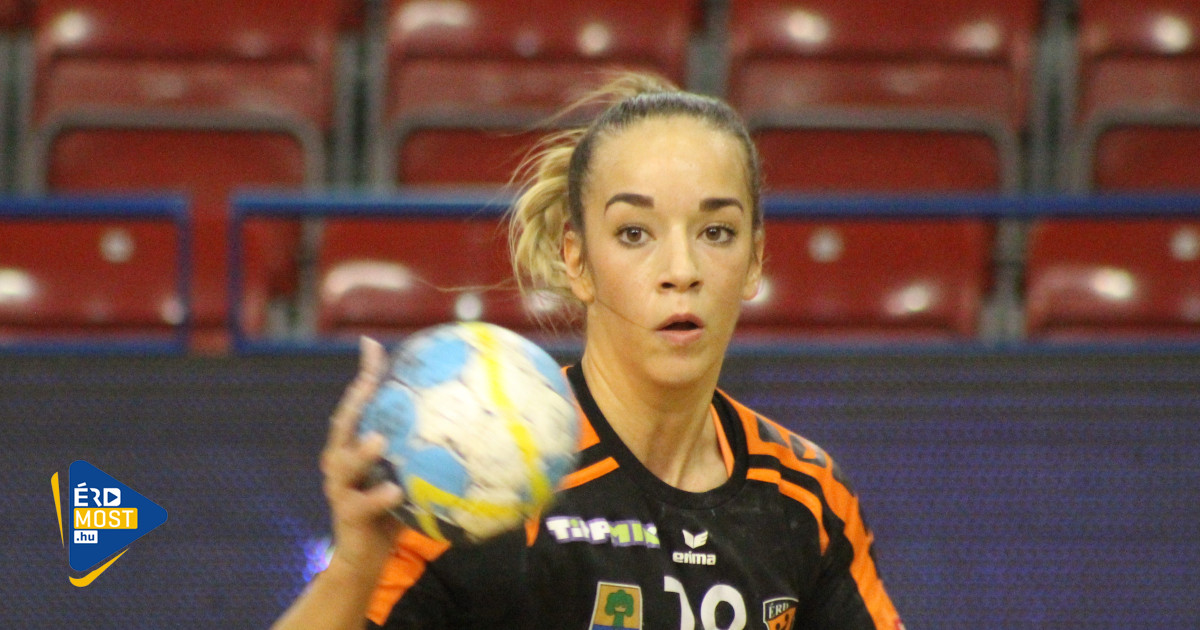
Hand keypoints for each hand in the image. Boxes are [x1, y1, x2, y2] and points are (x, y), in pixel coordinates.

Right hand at [319, 336, 405, 576]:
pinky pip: (362, 504)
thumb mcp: (412, 475)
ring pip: (344, 463)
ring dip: (360, 451)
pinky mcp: (347, 515)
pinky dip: (379, 497)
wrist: (367, 557)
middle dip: (355, 400)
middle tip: (369, 381)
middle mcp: (341, 460)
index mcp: (356, 444)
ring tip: (379, 439)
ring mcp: (340, 487)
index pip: (360, 402)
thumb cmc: (396, 509)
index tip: (371, 344)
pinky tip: (397, 490)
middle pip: (343, 423)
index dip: (365, 373)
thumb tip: (471, 420)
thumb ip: (429, 449)